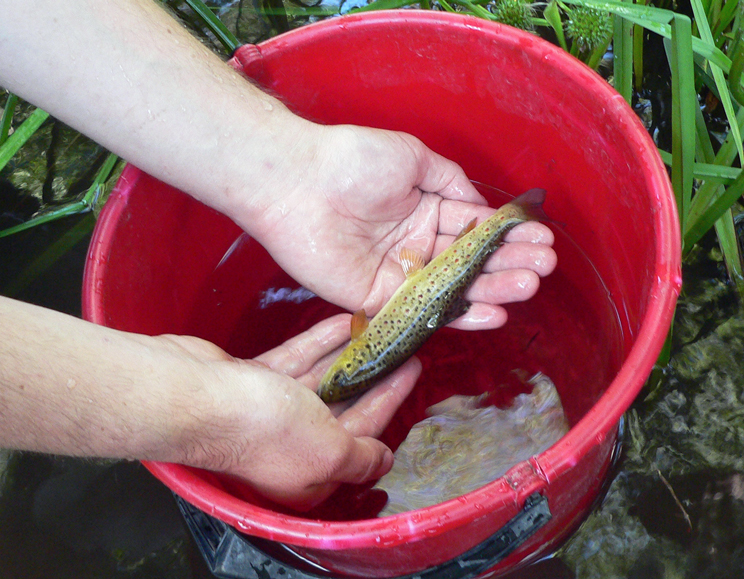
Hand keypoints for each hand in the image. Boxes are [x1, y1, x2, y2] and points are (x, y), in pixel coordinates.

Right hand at [157, 315, 419, 509]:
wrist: (195, 398)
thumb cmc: (265, 429)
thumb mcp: (328, 450)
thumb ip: (360, 456)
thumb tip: (384, 461)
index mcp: (311, 473)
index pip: (365, 434)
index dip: (391, 401)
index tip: (413, 371)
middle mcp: (292, 447)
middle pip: (343, 407)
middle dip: (372, 376)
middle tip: (400, 346)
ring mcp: (270, 413)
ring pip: (319, 380)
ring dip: (346, 355)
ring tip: (375, 327)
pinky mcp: (252, 382)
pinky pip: (295, 361)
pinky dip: (317, 343)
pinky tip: (341, 322)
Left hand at [244, 124, 556, 329]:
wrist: (299, 183)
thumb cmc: (352, 161)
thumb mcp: (413, 158)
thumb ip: (450, 182)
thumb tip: (481, 207)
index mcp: (425, 210)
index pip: (475, 229)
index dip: (507, 236)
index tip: (541, 239)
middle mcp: (415, 244)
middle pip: (470, 262)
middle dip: (509, 263)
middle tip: (544, 266)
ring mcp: (398, 274)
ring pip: (454, 289)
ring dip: (494, 290)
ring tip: (529, 285)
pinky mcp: (378, 299)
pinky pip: (423, 312)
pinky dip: (459, 315)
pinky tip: (492, 313)